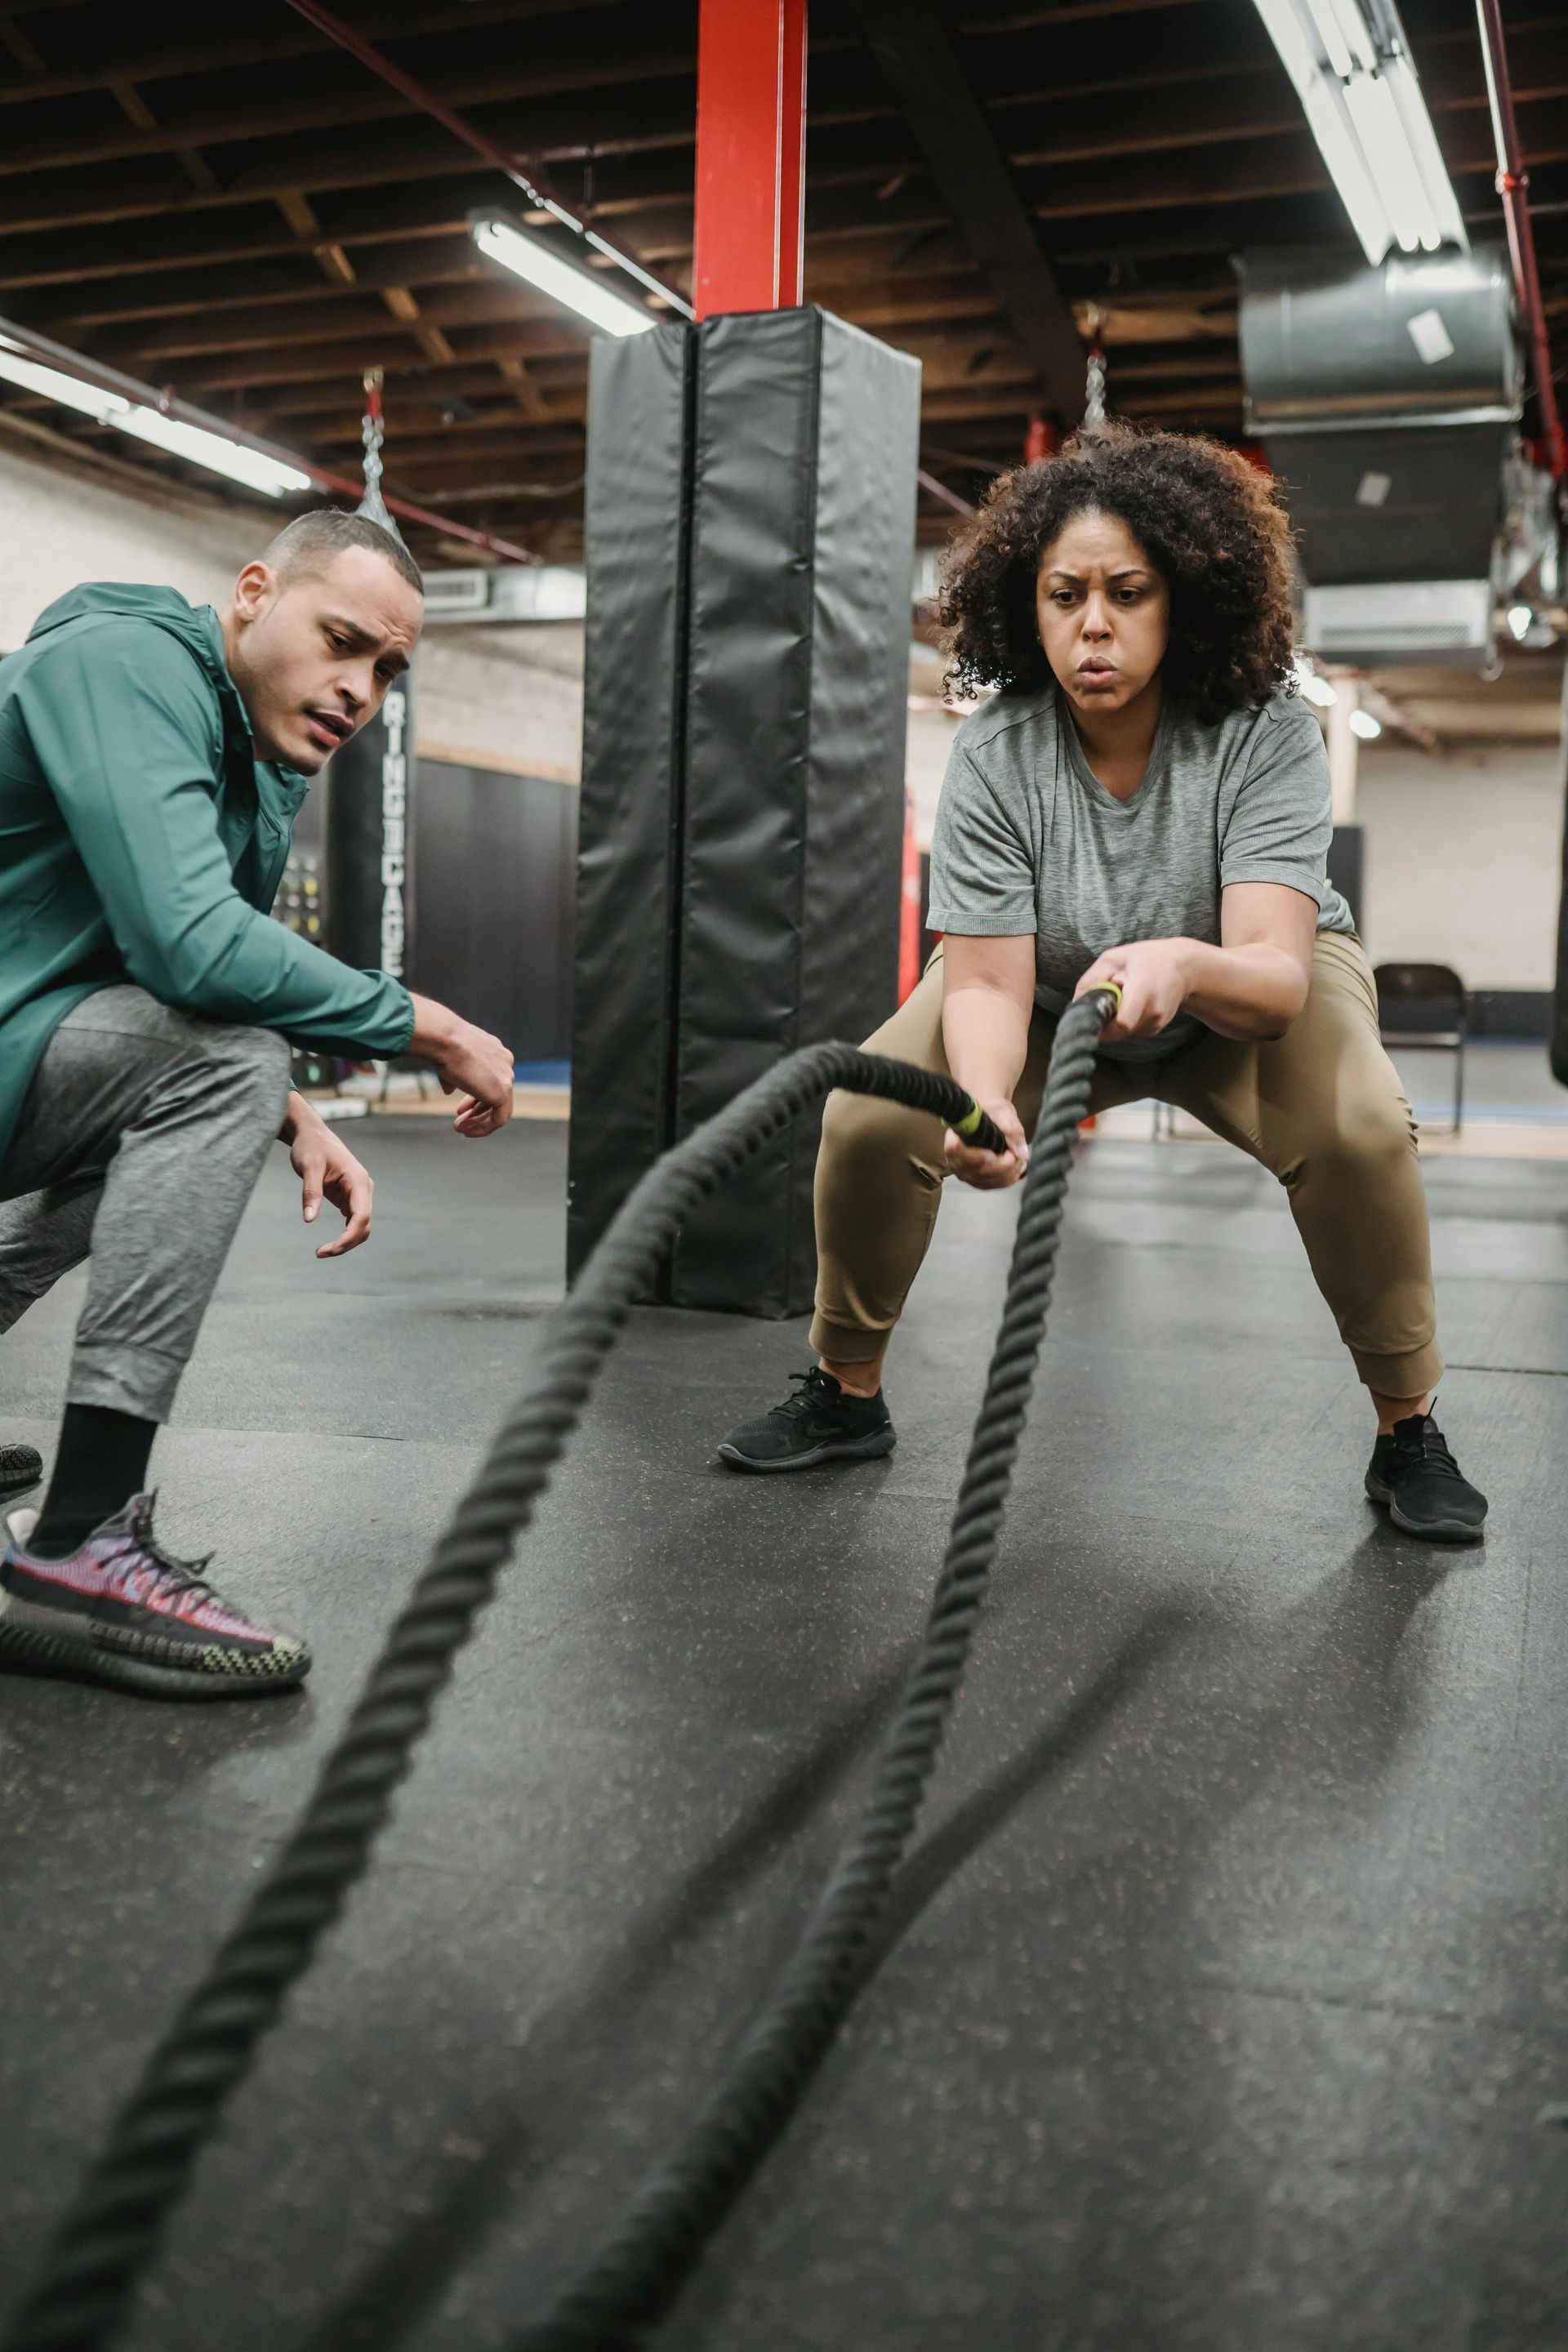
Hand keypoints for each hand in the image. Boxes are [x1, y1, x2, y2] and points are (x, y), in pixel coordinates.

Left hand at [283, 1097, 373, 1257]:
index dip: (350, 1235)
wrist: (311, 1135)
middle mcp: (362, 1188)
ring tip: (322, 1251)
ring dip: (346, 1242)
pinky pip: (352, 1222)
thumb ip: (311, 1192)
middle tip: (320, 1253)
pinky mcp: (349, 1199)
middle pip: (364, 1225)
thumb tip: (309, 1220)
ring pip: (360, 1226)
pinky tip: (329, 1245)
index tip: (332, 1249)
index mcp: (357, 1179)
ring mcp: (358, 1195)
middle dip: (346, 1243)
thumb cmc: (311, 1146)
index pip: (362, 1214)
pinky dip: (344, 1236)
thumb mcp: (308, 1166)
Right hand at [406, 994, 513, 1136]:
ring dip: (479, 1122)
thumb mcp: (449, 1061)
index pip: (490, 1080)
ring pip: (499, 1109)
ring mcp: (506, 1077)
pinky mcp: (502, 1092)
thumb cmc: (441, 1043)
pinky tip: (468, 1131)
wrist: (443, 1038)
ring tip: (460, 1128)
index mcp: (495, 1052)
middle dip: (477, 1111)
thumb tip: (449, 1091)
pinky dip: (484, 1128)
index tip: (460, 1109)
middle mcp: (505, 1063)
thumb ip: (453, 1078)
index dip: (475, 1098)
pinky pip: (498, 1119)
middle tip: (461, 1120)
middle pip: (496, 1094)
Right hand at [944, 1095, 1029, 1190]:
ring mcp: (965, 1172)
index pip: (958, 1152)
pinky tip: (1016, 1168)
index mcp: (954, 1139)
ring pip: (988, 1181)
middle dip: (1003, 1165)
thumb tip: (1021, 1152)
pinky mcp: (976, 1180)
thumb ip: (1011, 1130)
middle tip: (1016, 1153)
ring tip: (1018, 1158)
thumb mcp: (1002, 1113)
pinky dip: (1008, 1179)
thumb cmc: (990, 1112)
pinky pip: (994, 1185)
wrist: (990, 1116)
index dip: (980, 1156)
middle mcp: (956, 1160)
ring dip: (1008, 1172)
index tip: (998, 1152)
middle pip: (978, 1171)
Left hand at [1074, 939, 1192, 1042]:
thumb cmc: (1147, 958)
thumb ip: (1091, 981)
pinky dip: (1123, 1022)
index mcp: (1143, 991)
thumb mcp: (1114, 958)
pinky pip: (1129, 1033)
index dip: (1102, 1025)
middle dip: (1104, 1019)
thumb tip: (1075, 1005)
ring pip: (1121, 1035)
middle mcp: (1153, 1012)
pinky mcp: (1154, 1030)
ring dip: (1113, 1021)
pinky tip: (1131, 1004)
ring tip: (1125, 997)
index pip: (1123, 1023)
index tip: (1092, 1014)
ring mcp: (1156, 1024)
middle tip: (1109, 997)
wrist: (1184, 968)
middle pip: (1117, 1031)